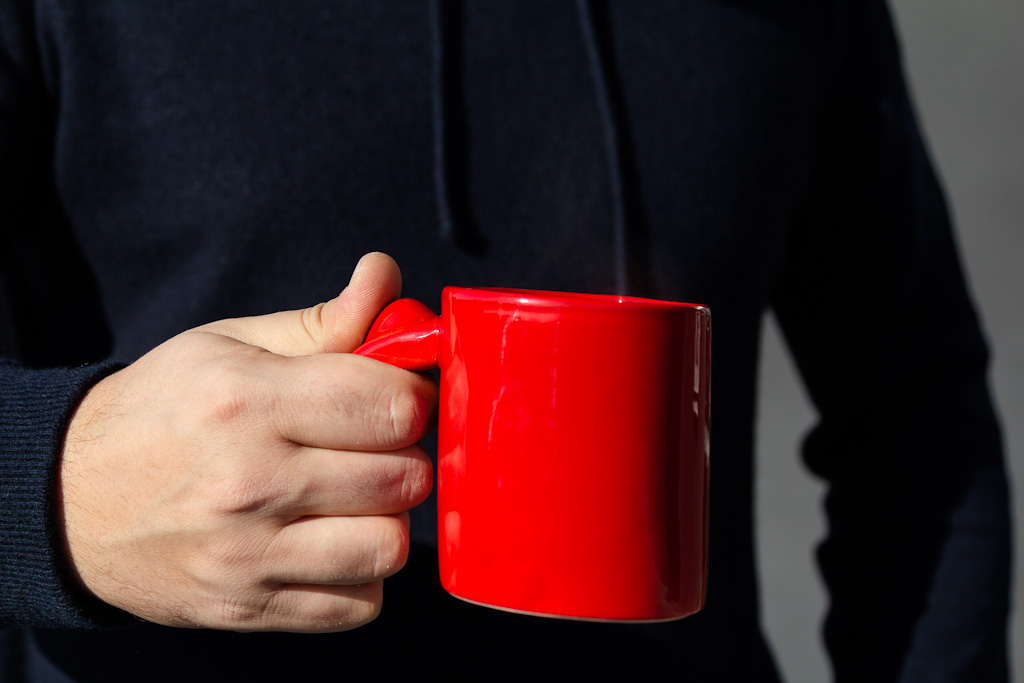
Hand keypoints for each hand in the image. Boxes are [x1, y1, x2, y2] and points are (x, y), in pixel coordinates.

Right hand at [58, 253, 435, 632]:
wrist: (69, 501)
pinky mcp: (247, 608)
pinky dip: (359, 577)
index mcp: (248, 401)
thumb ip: (324, 320)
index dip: (411, 398)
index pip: (392, 406)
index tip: (393, 399)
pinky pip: (358, 606)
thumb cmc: (163, 411)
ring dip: (385, 520)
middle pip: (404, 477)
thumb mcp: (231, 346)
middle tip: (370, 447)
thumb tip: (388, 275)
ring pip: (389, 548)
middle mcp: (249, 482)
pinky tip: (326, 543)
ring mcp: (247, 556)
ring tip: (352, 498)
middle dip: (403, 456)